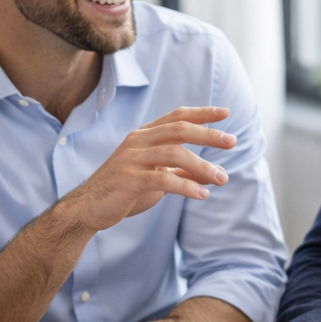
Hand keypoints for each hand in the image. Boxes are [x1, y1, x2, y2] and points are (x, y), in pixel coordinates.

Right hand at [65, 106, 235, 231]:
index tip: (226, 113)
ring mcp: (131, 158)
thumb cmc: (124, 191)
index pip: (177, 117)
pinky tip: (202, 195)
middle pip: (179, 129)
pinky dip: (186, 186)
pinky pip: (162, 179)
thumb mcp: (158, 179)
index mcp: (144, 136)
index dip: (201, 113)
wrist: (88, 208)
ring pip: (173, 153)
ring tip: (222, 179)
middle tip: (232, 142)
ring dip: (202, 166)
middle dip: (208, 135)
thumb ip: (183, 173)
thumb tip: (216, 175)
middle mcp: (137, 141)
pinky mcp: (128, 179)